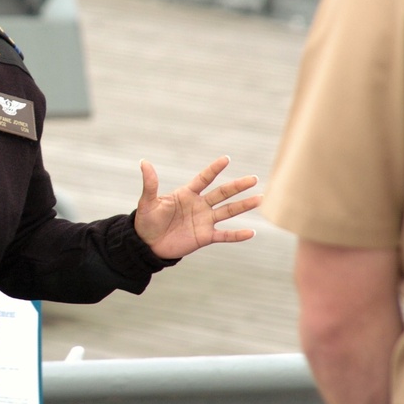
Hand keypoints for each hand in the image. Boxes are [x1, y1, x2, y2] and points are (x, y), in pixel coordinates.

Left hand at [133, 155, 257, 258]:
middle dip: (237, 186)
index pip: (204, 179)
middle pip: (222, 193)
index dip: (214, 169)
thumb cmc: (146, 221)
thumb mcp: (148, 202)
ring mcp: (204, 221)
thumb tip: (144, 162)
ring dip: (243, 206)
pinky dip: (237, 235)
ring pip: (228, 211)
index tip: (226, 159)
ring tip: (259, 198)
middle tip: (253, 178)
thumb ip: (150, 183)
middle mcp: (199, 205)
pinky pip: (225, 235)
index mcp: (187, 194)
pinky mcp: (205, 237)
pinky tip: (251, 233)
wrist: (147, 244)